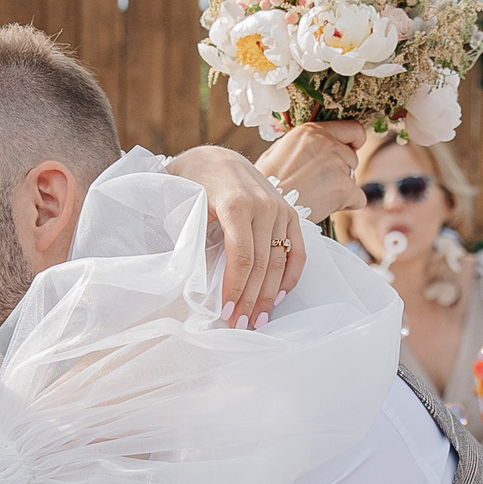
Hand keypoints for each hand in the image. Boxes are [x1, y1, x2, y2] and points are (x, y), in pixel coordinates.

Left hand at [163, 145, 309, 328]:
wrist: (217, 158)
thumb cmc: (194, 183)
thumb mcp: (185, 206)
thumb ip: (190, 238)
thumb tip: (193, 282)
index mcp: (235, 204)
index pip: (241, 258)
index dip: (235, 289)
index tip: (226, 313)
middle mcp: (263, 206)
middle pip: (261, 265)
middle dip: (250, 299)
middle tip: (240, 325)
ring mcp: (280, 209)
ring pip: (279, 262)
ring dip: (269, 295)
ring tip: (258, 319)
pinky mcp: (290, 213)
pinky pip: (297, 251)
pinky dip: (290, 276)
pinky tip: (278, 296)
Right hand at [254, 120, 367, 222]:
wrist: (264, 209)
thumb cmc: (267, 183)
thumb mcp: (278, 151)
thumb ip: (303, 144)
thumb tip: (319, 142)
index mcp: (311, 131)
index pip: (353, 129)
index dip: (354, 141)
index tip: (351, 149)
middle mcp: (327, 143)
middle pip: (352, 158)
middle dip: (341, 170)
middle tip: (318, 185)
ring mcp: (337, 165)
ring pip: (353, 178)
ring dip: (341, 188)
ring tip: (316, 196)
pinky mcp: (344, 188)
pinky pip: (359, 198)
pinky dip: (348, 205)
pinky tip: (326, 207)